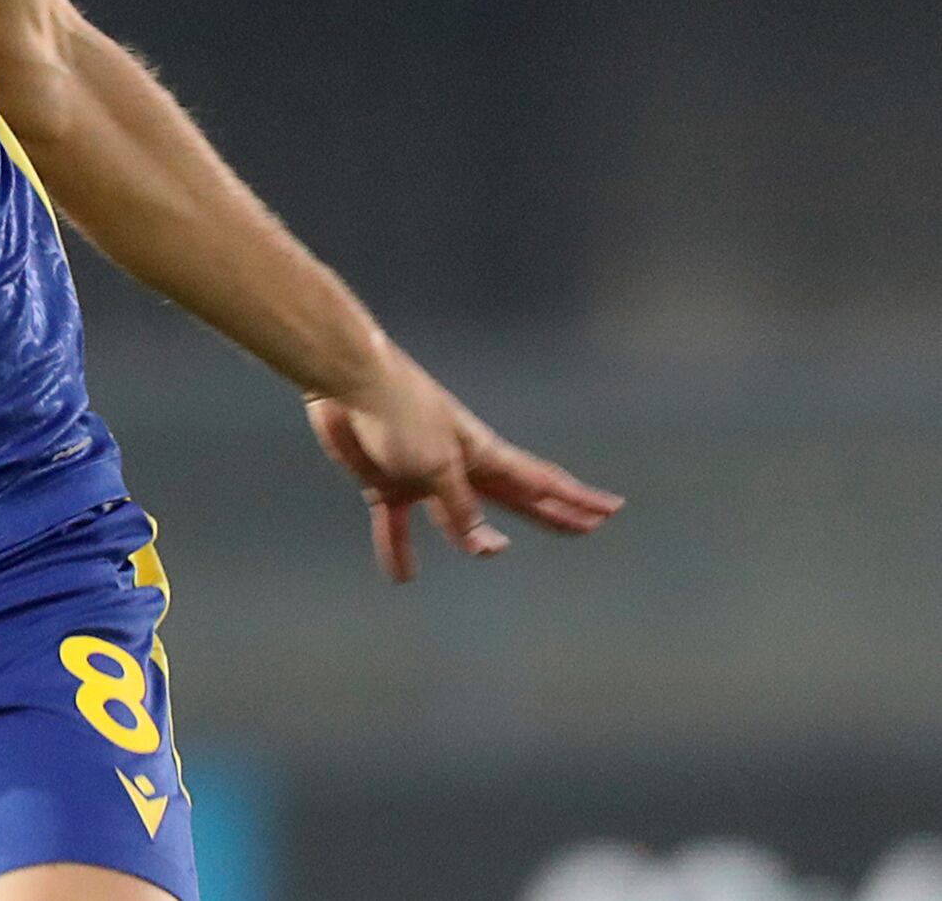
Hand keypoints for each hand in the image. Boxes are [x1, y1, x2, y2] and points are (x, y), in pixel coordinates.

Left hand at [306, 351, 623, 580]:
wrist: (344, 382)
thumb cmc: (400, 413)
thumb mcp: (437, 465)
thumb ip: (462, 508)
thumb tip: (489, 549)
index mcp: (483, 455)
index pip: (540, 481)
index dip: (577, 498)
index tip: (613, 509)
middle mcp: (460, 466)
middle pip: (513, 497)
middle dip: (551, 512)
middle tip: (586, 526)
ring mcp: (423, 474)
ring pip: (456, 515)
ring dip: (474, 535)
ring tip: (494, 553)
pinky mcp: (385, 481)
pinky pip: (395, 523)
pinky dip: (399, 548)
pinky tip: (402, 576)